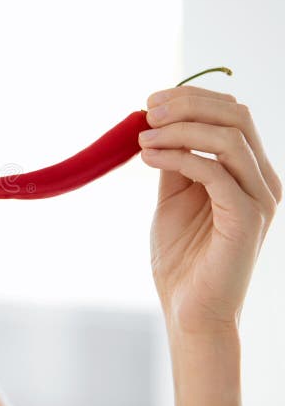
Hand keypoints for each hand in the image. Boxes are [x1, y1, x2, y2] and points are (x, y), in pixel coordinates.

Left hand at [138, 85, 281, 334]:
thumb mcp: (174, 195)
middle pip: (236, 115)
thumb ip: (174, 160)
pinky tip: (148, 157)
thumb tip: (156, 122)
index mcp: (247, 170)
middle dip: (188, 104)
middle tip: (147, 109)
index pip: (231, 113)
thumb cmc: (182, 255)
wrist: (188, 308)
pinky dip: (179, 157)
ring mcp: (259, 198)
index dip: (191, 97)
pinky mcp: (247, 218)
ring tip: (142, 138)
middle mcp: (261, 179)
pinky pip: (216, 172)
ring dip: (180, 129)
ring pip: (229, 138)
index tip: (150, 100)